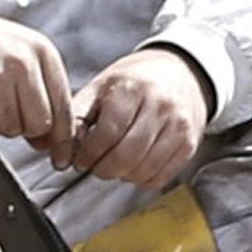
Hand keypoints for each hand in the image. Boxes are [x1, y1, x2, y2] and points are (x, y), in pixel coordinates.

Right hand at [0, 0, 73, 153]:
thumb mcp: (13, 48)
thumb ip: (36, 86)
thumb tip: (48, 137)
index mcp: (41, 50)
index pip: (64, 104)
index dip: (63, 138)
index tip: (61, 157)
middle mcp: (25, 63)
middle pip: (41, 124)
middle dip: (23, 128)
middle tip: (1, 111)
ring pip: (12, 129)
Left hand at [68, 47, 210, 188]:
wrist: (180, 71)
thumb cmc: (136, 80)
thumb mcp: (102, 86)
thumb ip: (79, 115)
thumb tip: (62, 148)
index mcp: (132, 89)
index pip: (108, 133)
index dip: (89, 153)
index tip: (80, 159)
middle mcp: (159, 106)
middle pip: (126, 155)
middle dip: (104, 168)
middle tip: (95, 167)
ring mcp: (178, 126)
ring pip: (144, 168)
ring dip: (122, 175)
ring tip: (113, 165)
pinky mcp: (189, 143)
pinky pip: (162, 176)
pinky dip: (143, 179)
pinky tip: (134, 168)